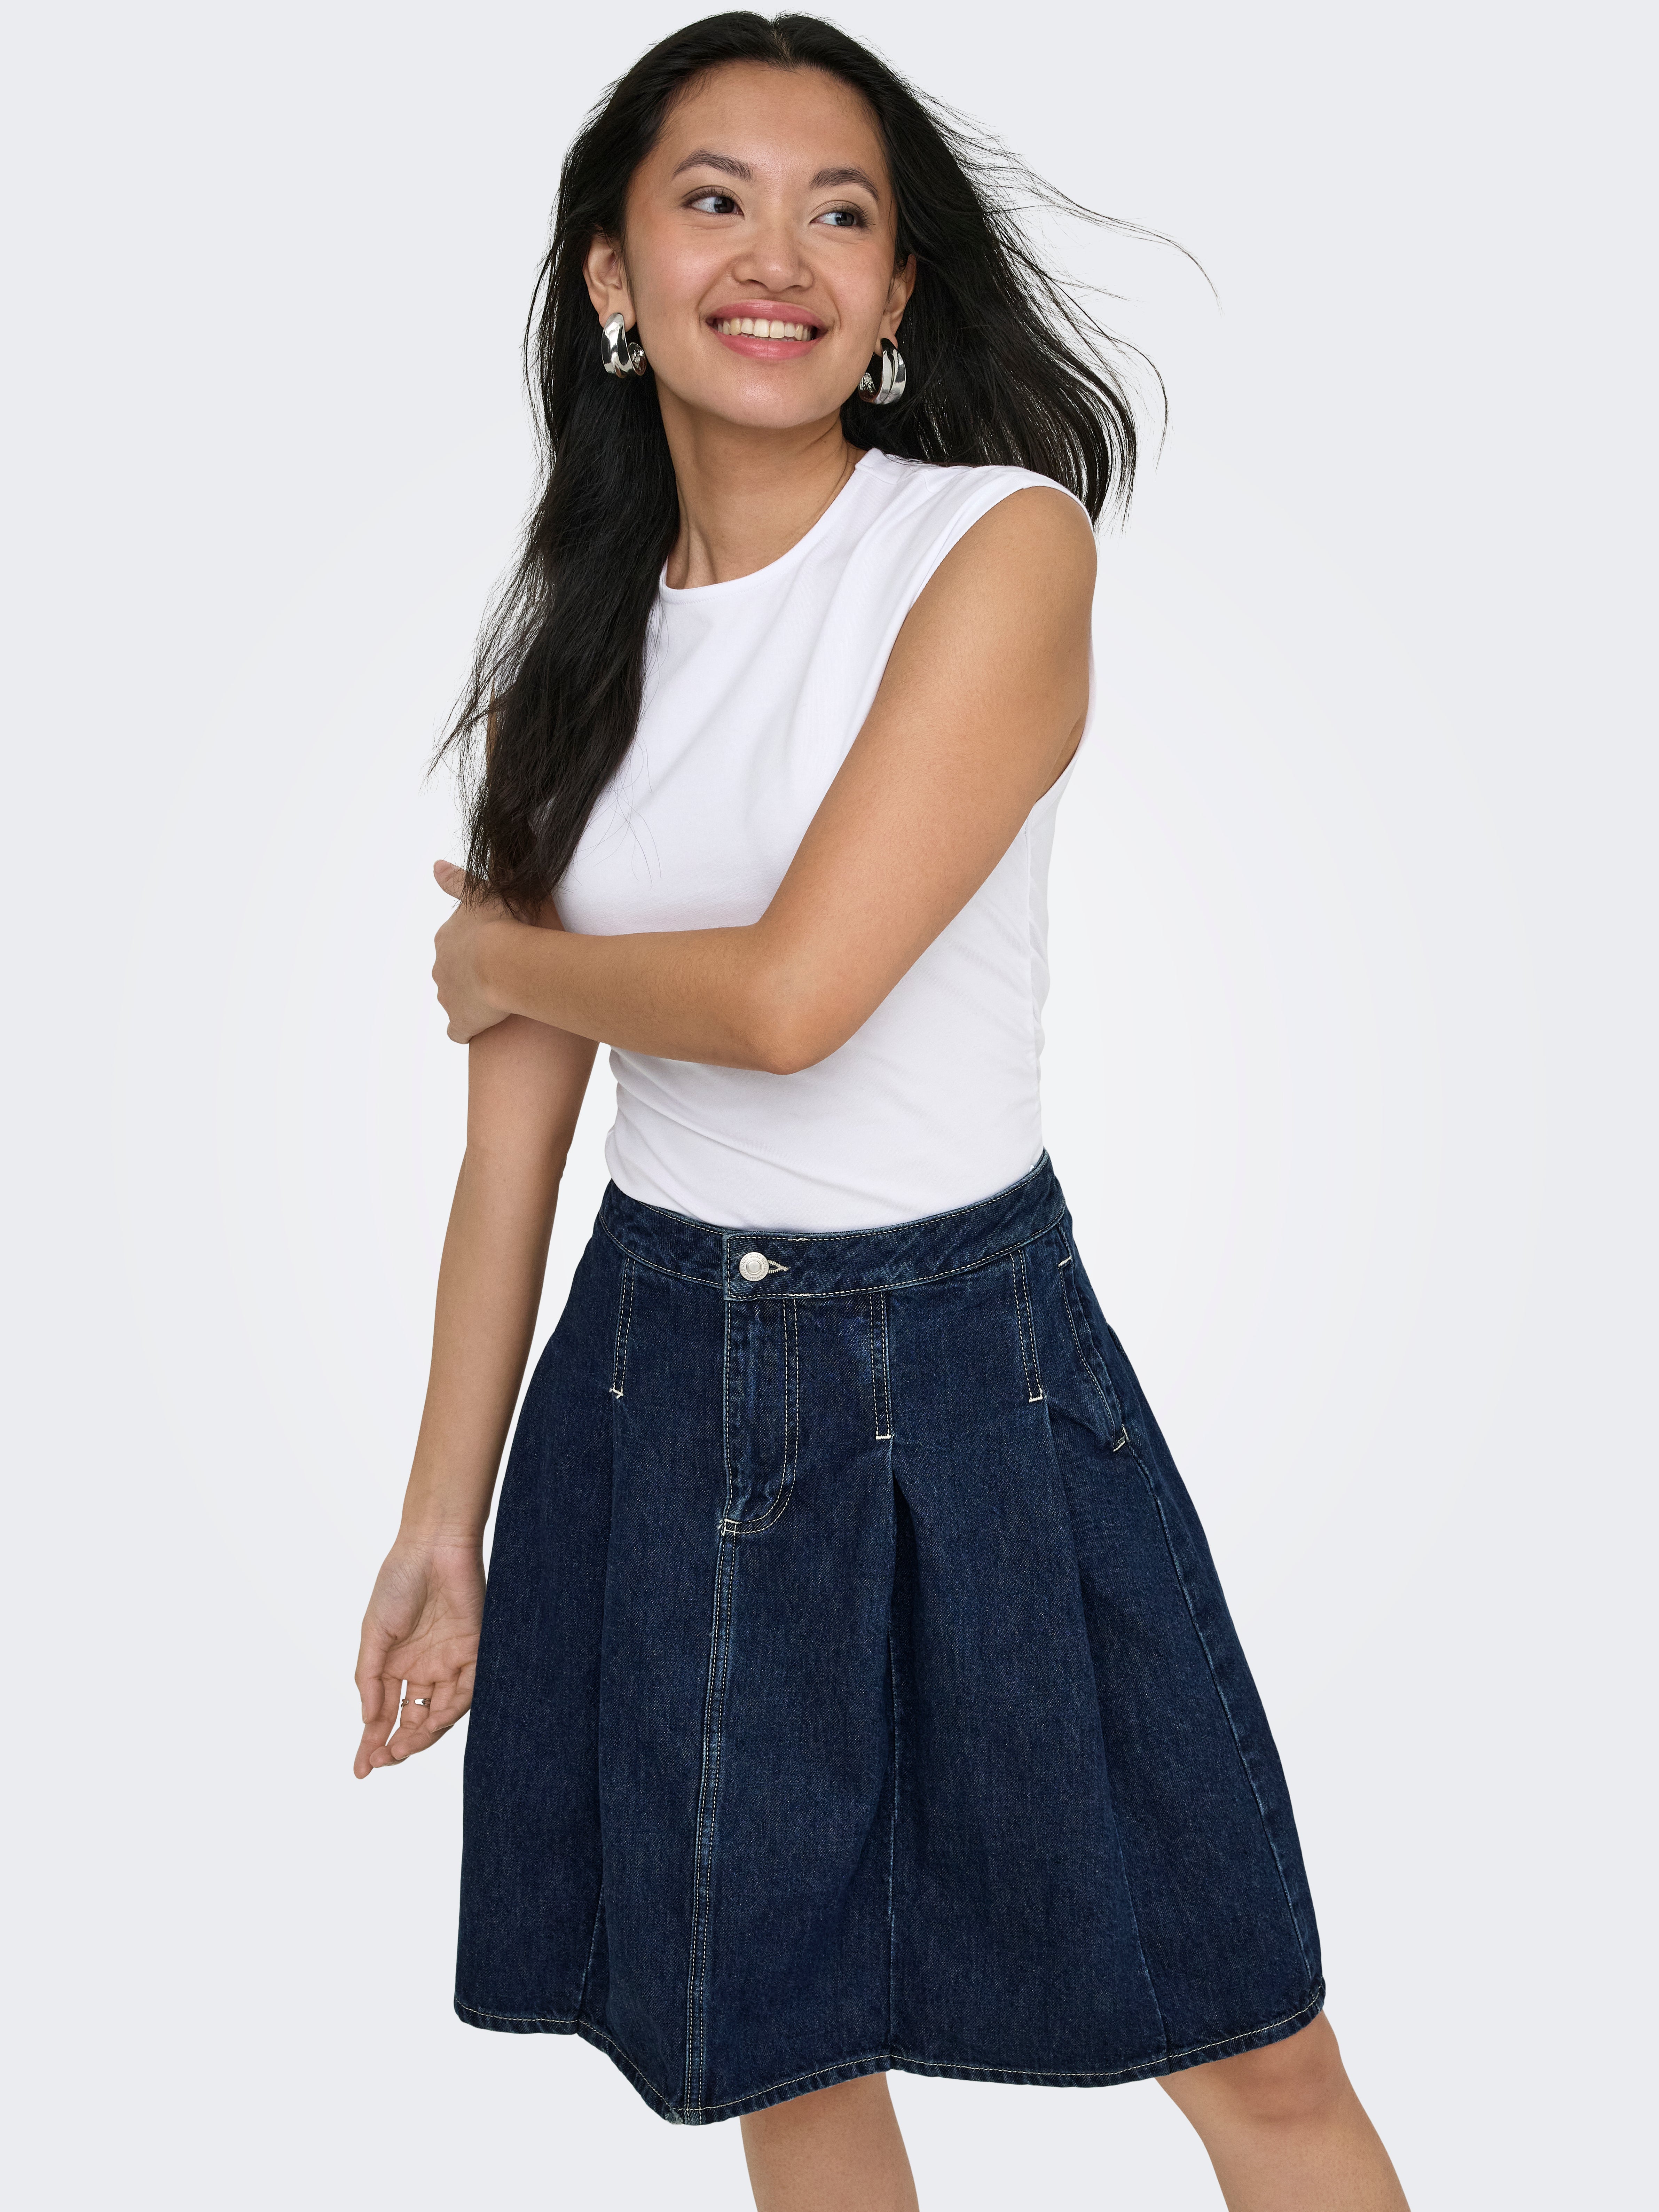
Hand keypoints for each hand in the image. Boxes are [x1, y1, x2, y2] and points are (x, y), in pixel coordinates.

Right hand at [353, 1540, 485, 1775]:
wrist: (434, 1546)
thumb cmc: (398, 1582)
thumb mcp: (374, 1632)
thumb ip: (369, 1677)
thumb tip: (367, 1719)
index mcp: (396, 1664)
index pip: (385, 1713)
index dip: (372, 1742)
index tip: (360, 1769)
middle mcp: (423, 1668)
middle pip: (413, 1719)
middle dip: (397, 1745)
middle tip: (383, 1760)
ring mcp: (448, 1661)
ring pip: (439, 1713)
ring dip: (421, 1735)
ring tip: (403, 1748)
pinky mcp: (474, 1651)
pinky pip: (465, 1691)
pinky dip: (449, 1711)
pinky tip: (431, 1723)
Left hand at [432, 859, 511, 1041]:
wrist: (506, 961)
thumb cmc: (503, 923)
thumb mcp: (484, 892)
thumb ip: (460, 880)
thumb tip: (436, 866)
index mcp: (447, 938)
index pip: (453, 945)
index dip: (474, 948)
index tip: (493, 949)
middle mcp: (441, 967)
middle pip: (452, 973)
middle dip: (470, 975)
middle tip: (499, 975)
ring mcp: (448, 996)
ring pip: (454, 999)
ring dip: (472, 1001)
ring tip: (498, 1002)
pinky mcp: (460, 1021)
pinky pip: (458, 1030)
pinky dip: (467, 1030)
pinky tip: (483, 1030)